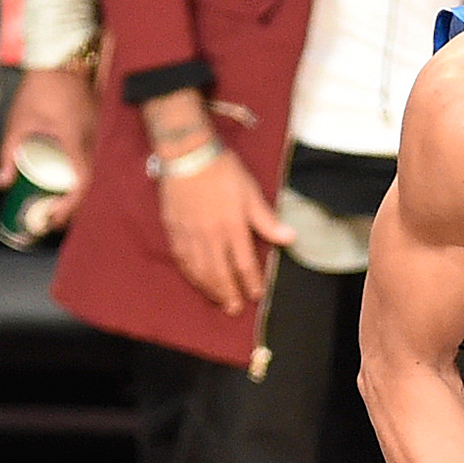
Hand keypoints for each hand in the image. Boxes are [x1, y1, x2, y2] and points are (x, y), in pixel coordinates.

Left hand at [0, 68, 95, 227]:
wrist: (62, 60)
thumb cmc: (41, 87)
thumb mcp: (19, 122)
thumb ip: (10, 152)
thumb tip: (3, 182)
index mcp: (75, 139)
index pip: (81, 182)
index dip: (69, 204)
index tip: (53, 216)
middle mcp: (91, 139)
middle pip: (88, 181)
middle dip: (71, 203)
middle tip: (52, 214)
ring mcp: (97, 132)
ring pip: (91, 170)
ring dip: (75, 188)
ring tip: (56, 199)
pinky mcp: (95, 127)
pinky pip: (90, 157)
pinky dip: (79, 172)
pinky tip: (64, 175)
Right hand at [158, 147, 294, 315]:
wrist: (187, 154)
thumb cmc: (223, 171)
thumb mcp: (251, 193)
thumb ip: (267, 220)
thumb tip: (290, 238)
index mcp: (232, 228)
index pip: (244, 264)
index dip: (251, 282)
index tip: (256, 294)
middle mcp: (210, 236)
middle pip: (220, 273)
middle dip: (229, 293)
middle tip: (235, 308)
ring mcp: (189, 234)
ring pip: (200, 270)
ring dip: (210, 288)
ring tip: (218, 300)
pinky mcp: (173, 229)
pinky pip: (182, 259)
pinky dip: (190, 274)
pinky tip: (196, 280)